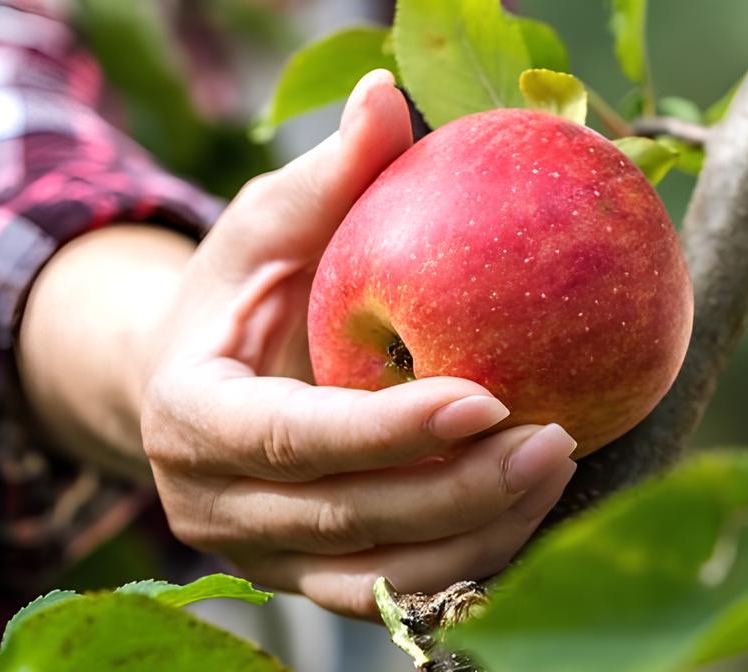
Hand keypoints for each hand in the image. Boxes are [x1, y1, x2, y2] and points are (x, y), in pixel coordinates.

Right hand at [136, 71, 578, 616]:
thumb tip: (389, 96)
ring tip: (558, 471)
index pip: (288, 439)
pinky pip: (392, 592)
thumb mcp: (264, 228)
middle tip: (557, 439)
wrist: (189, 387)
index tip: (485, 397)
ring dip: (477, 536)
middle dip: (458, 490)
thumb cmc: (235, 295)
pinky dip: (464, 565)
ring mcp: (260, 556)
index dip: (384, 430)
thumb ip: (325, 178)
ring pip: (378, 576)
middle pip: (347, 518)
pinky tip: (530, 517)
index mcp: (190, 418)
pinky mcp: (305, 579)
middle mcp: (214, 506)